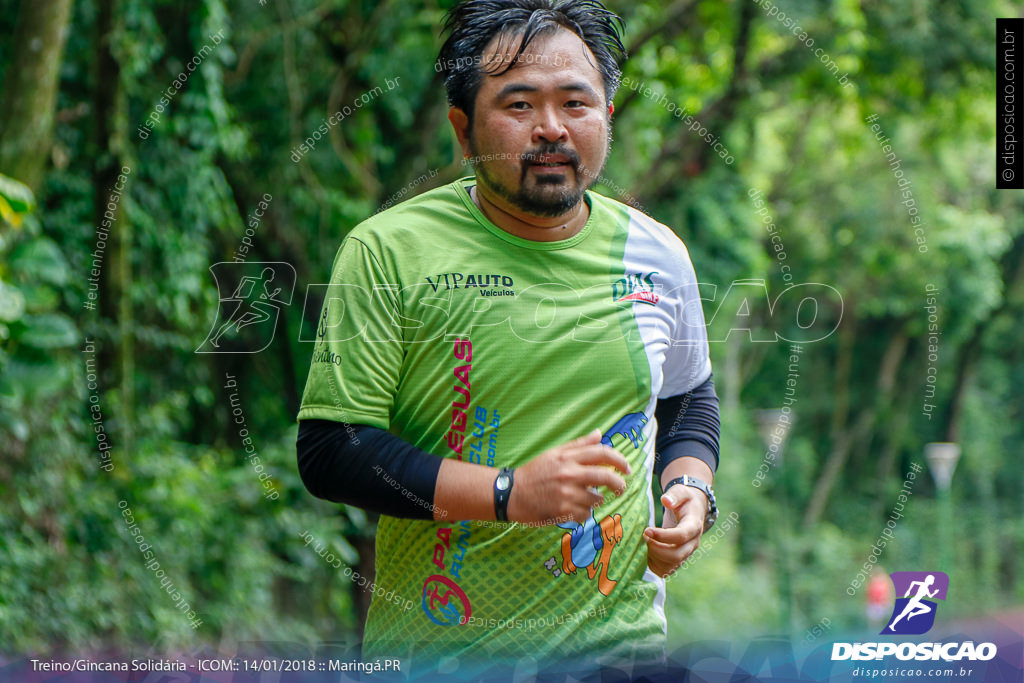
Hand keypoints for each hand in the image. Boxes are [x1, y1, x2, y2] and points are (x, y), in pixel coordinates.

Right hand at [508, 429, 630, 525]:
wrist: (512, 493)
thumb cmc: (534, 472)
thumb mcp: (554, 453)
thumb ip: (578, 444)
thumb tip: (598, 433)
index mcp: (568, 457)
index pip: (602, 454)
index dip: (619, 460)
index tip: (626, 468)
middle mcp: (569, 474)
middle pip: (606, 477)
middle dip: (619, 484)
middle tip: (621, 488)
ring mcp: (566, 493)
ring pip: (597, 499)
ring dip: (595, 501)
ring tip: (584, 498)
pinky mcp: (563, 511)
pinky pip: (585, 515)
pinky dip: (583, 513)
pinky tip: (574, 509)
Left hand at [644, 483, 706, 576]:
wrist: (692, 510)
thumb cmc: (684, 500)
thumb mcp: (681, 491)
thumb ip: (674, 495)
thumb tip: (665, 501)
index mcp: (694, 526)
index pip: (681, 536)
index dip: (663, 536)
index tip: (647, 530)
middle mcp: (692, 543)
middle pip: (676, 555)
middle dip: (656, 549)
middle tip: (644, 536)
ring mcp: (686, 553)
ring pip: (670, 565)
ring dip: (653, 557)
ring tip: (645, 542)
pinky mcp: (678, 560)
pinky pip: (665, 570)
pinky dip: (653, 565)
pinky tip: (646, 551)